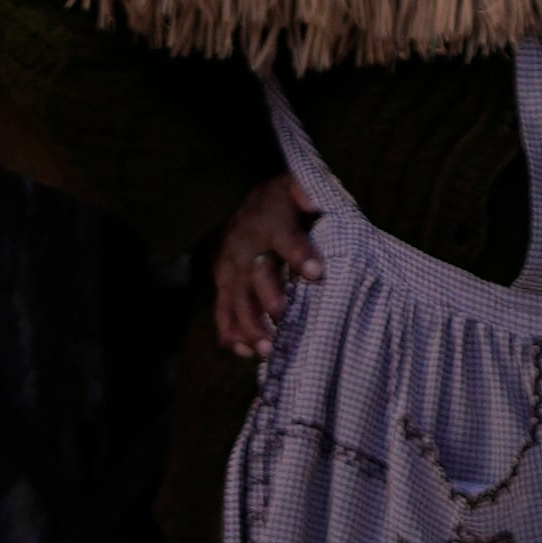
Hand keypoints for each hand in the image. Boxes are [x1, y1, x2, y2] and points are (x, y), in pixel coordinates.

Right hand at [210, 174, 321, 359]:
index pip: (284, 237)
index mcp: (270, 222)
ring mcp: (230, 267)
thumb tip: (318, 201)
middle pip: (254, 273)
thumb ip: (311, 193)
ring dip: (249, 324)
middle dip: (267, 297)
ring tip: (266, 348)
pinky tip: (243, 352)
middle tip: (282, 318)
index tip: (316, 272)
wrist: (253, 203)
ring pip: (236, 298)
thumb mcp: (300, 190)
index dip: (298, 254)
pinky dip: (230, 332)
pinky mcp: (224, 284)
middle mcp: (245, 246)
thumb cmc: (286, 203)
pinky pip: (223, 310)